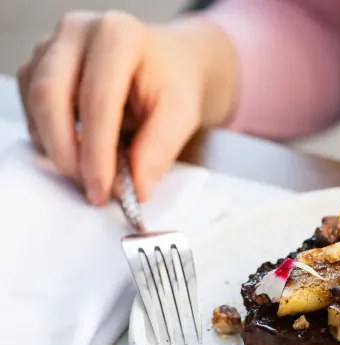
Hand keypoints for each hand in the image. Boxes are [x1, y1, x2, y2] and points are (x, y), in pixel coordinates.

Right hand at [17, 11, 236, 203]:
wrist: (167, 65)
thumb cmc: (173, 84)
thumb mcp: (182, 114)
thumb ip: (159, 149)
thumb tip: (136, 187)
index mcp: (118, 35)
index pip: (97, 99)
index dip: (97, 152)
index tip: (103, 190)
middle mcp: (77, 31)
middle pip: (50, 96)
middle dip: (67, 152)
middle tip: (90, 189)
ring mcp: (51, 45)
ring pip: (35, 103)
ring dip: (56, 147)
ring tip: (89, 174)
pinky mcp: (38, 64)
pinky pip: (30, 106)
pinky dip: (50, 136)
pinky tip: (78, 152)